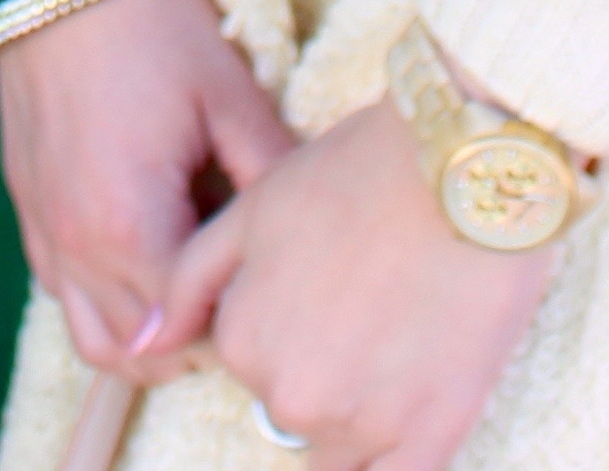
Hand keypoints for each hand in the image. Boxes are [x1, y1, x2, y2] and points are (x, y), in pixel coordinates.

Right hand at [0, 0, 293, 373]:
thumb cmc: (154, 22)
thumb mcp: (233, 97)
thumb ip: (274, 176)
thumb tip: (316, 230)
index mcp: (132, 226)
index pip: (194, 333)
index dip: (242, 324)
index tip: (278, 294)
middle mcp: (76, 245)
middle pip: (143, 352)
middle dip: (200, 343)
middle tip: (247, 292)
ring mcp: (43, 230)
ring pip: (94, 338)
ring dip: (147, 335)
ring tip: (198, 286)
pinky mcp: (27, 207)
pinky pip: (62, 293)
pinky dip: (106, 300)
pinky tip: (150, 252)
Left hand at [157, 100, 557, 469]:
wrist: (467, 165)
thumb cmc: (360, 172)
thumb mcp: (251, 210)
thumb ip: (186, 284)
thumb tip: (141, 346)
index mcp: (241, 341)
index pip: (253, 364)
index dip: (291, 325)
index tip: (330, 284)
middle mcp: (289, 395)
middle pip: (299, 409)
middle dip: (325, 369)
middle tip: (371, 302)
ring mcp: (361, 424)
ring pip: (345, 446)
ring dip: (364, 409)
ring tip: (403, 334)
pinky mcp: (430, 436)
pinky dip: (391, 459)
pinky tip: (409, 410)